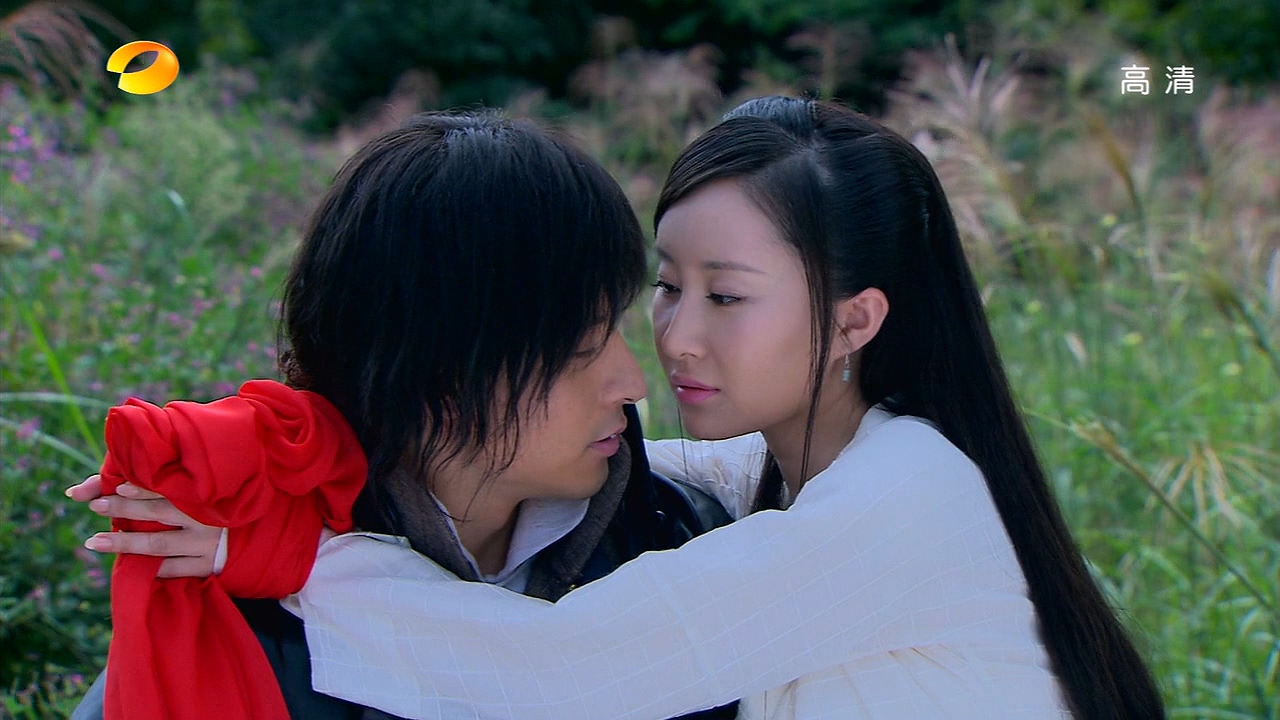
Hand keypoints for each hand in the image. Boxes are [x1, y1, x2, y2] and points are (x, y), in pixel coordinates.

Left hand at [68, 474, 224, 577]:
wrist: (262, 539)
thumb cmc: (225, 510)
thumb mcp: (208, 494)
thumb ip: (175, 485)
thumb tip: (127, 481)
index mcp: (207, 496)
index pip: (170, 488)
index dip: (144, 487)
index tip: (118, 486)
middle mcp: (206, 518)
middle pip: (159, 512)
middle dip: (125, 508)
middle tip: (96, 505)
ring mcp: (207, 543)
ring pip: (159, 543)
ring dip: (125, 542)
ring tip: (95, 541)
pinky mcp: (208, 565)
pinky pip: (171, 569)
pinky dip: (148, 566)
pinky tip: (127, 564)